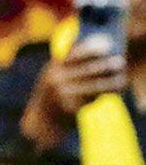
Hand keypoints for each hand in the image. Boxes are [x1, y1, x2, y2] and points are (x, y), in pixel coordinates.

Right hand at [21, 35, 126, 149]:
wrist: (41, 119)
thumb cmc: (54, 93)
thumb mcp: (56, 75)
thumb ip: (72, 64)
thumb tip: (102, 51)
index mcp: (53, 68)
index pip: (74, 54)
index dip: (91, 49)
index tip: (107, 45)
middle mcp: (57, 79)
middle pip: (86, 69)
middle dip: (105, 65)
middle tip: (120, 62)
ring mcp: (63, 94)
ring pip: (93, 86)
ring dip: (110, 82)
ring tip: (122, 79)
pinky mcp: (70, 108)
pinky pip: (92, 99)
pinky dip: (105, 94)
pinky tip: (116, 91)